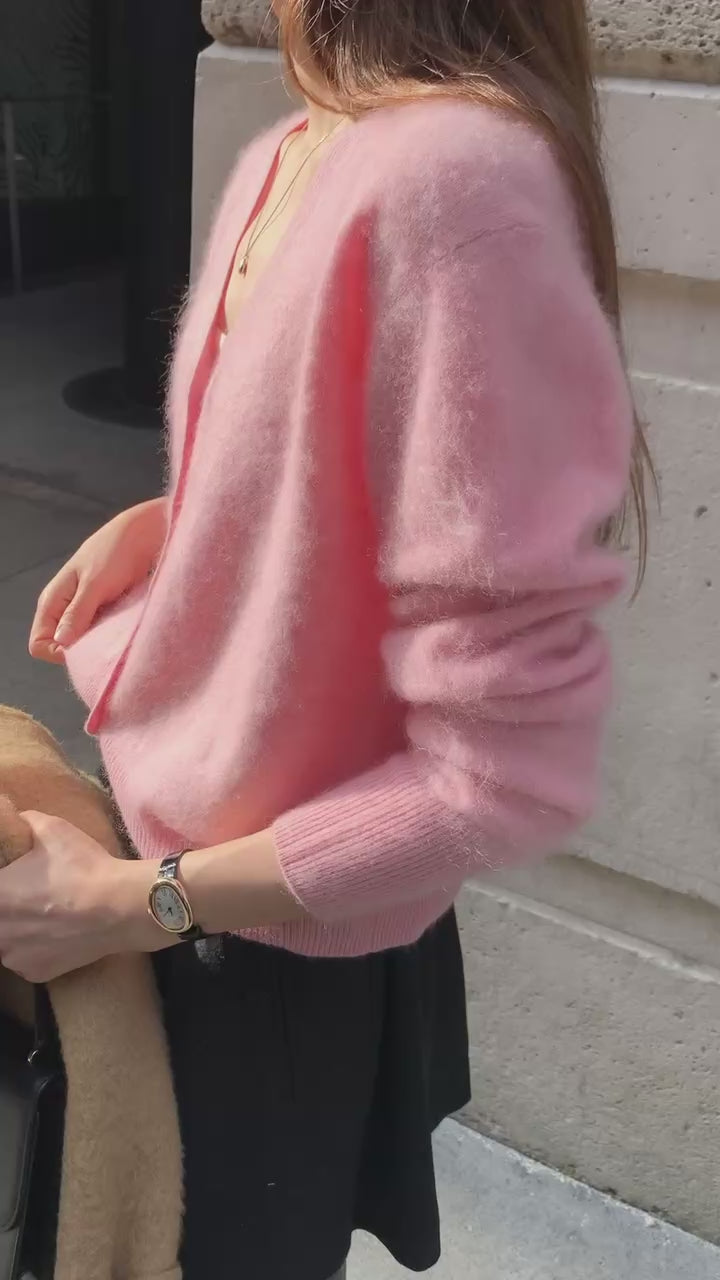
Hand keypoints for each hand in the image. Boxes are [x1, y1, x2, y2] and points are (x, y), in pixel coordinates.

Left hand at [0, 813, 163, 982]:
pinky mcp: (34, 974)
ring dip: (18, 929)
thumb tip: (18, 821)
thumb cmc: (83, 867)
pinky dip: (35, 948)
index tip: (15, 880)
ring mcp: (13, 957)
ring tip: (44, 915)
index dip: (5, 886)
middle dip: (9, 907)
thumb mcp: (53, 829)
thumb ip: (26, 822)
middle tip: (31, 896)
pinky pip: (25, 959)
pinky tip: (55, 933)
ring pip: (7, 941)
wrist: (120, 907)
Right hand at [29, 497, 166, 664]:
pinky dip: (112, 637)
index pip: (39, 643)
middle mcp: (64, 611)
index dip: (58, 651)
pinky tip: (125, 629)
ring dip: (99, 644)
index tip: (85, 646)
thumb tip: (62, 642)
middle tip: (106, 639)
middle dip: (82, 650)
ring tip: (118, 632)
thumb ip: (78, 613)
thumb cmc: (114, 552)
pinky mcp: (105, 614)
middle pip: (62, 648)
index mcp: (52, 602)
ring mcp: (85, 614)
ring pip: (83, 644)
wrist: (142, 536)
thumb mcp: (95, 583)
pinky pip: (102, 636)